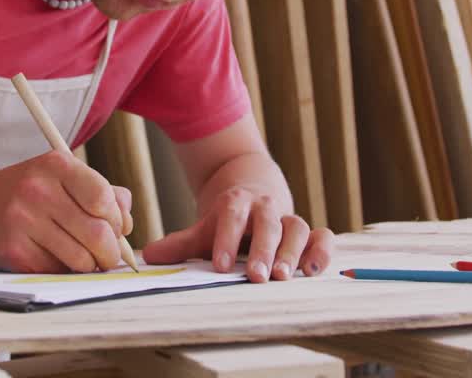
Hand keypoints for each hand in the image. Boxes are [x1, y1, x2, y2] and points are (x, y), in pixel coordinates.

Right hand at [0, 151, 132, 272]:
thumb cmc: (27, 193)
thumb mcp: (60, 177)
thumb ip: (101, 190)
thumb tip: (128, 222)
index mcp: (55, 165)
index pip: (103, 197)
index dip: (118, 219)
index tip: (117, 228)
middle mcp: (38, 190)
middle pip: (98, 233)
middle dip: (112, 252)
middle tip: (109, 255)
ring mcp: (23, 222)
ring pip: (81, 259)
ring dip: (90, 265)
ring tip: (84, 259)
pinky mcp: (15, 251)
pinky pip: (58, 271)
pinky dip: (65, 271)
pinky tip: (56, 258)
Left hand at [140, 187, 335, 282]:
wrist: (254, 192)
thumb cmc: (227, 221)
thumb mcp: (204, 228)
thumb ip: (180, 244)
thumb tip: (149, 256)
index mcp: (237, 203)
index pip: (231, 217)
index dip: (225, 239)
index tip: (219, 266)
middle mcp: (266, 208)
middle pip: (267, 223)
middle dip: (262, 250)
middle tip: (257, 276)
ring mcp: (288, 218)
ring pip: (297, 228)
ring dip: (292, 252)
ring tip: (284, 277)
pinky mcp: (309, 233)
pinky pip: (322, 237)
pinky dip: (321, 251)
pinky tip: (313, 270)